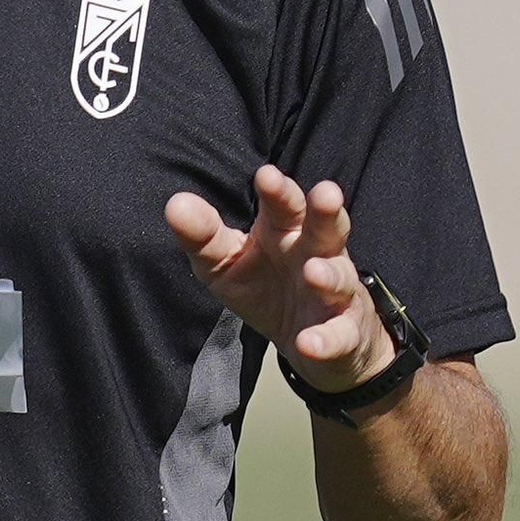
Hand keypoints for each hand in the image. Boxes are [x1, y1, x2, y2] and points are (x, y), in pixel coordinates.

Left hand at [165, 165, 395, 394]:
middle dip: (326, 212)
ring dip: (329, 275)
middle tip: (325, 194)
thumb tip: (175, 204)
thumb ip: (203, 236)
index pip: (284, 205)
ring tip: (314, 272)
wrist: (312, 344)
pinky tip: (309, 343)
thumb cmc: (265, 288)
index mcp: (285, 232)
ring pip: (339, 278)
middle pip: (326, 228)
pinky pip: (339, 335)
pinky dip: (327, 340)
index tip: (266, 176)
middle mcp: (316, 254)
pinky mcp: (343, 333)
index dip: (278, 191)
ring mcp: (335, 293)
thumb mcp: (226, 262)